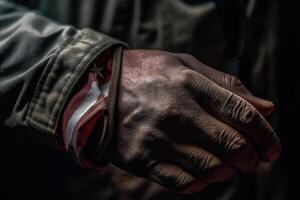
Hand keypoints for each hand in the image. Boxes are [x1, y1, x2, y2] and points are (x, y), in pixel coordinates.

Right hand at [106, 50, 280, 193]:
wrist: (97, 89)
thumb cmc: (147, 74)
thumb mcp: (184, 65)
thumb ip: (226, 85)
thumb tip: (266, 107)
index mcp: (189, 83)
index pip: (241, 114)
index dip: (265, 134)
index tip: (273, 148)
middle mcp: (175, 111)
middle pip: (231, 144)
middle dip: (250, 157)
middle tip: (252, 159)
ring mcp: (157, 138)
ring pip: (210, 168)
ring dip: (226, 170)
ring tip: (224, 163)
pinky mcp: (141, 159)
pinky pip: (181, 182)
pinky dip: (199, 182)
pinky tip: (200, 173)